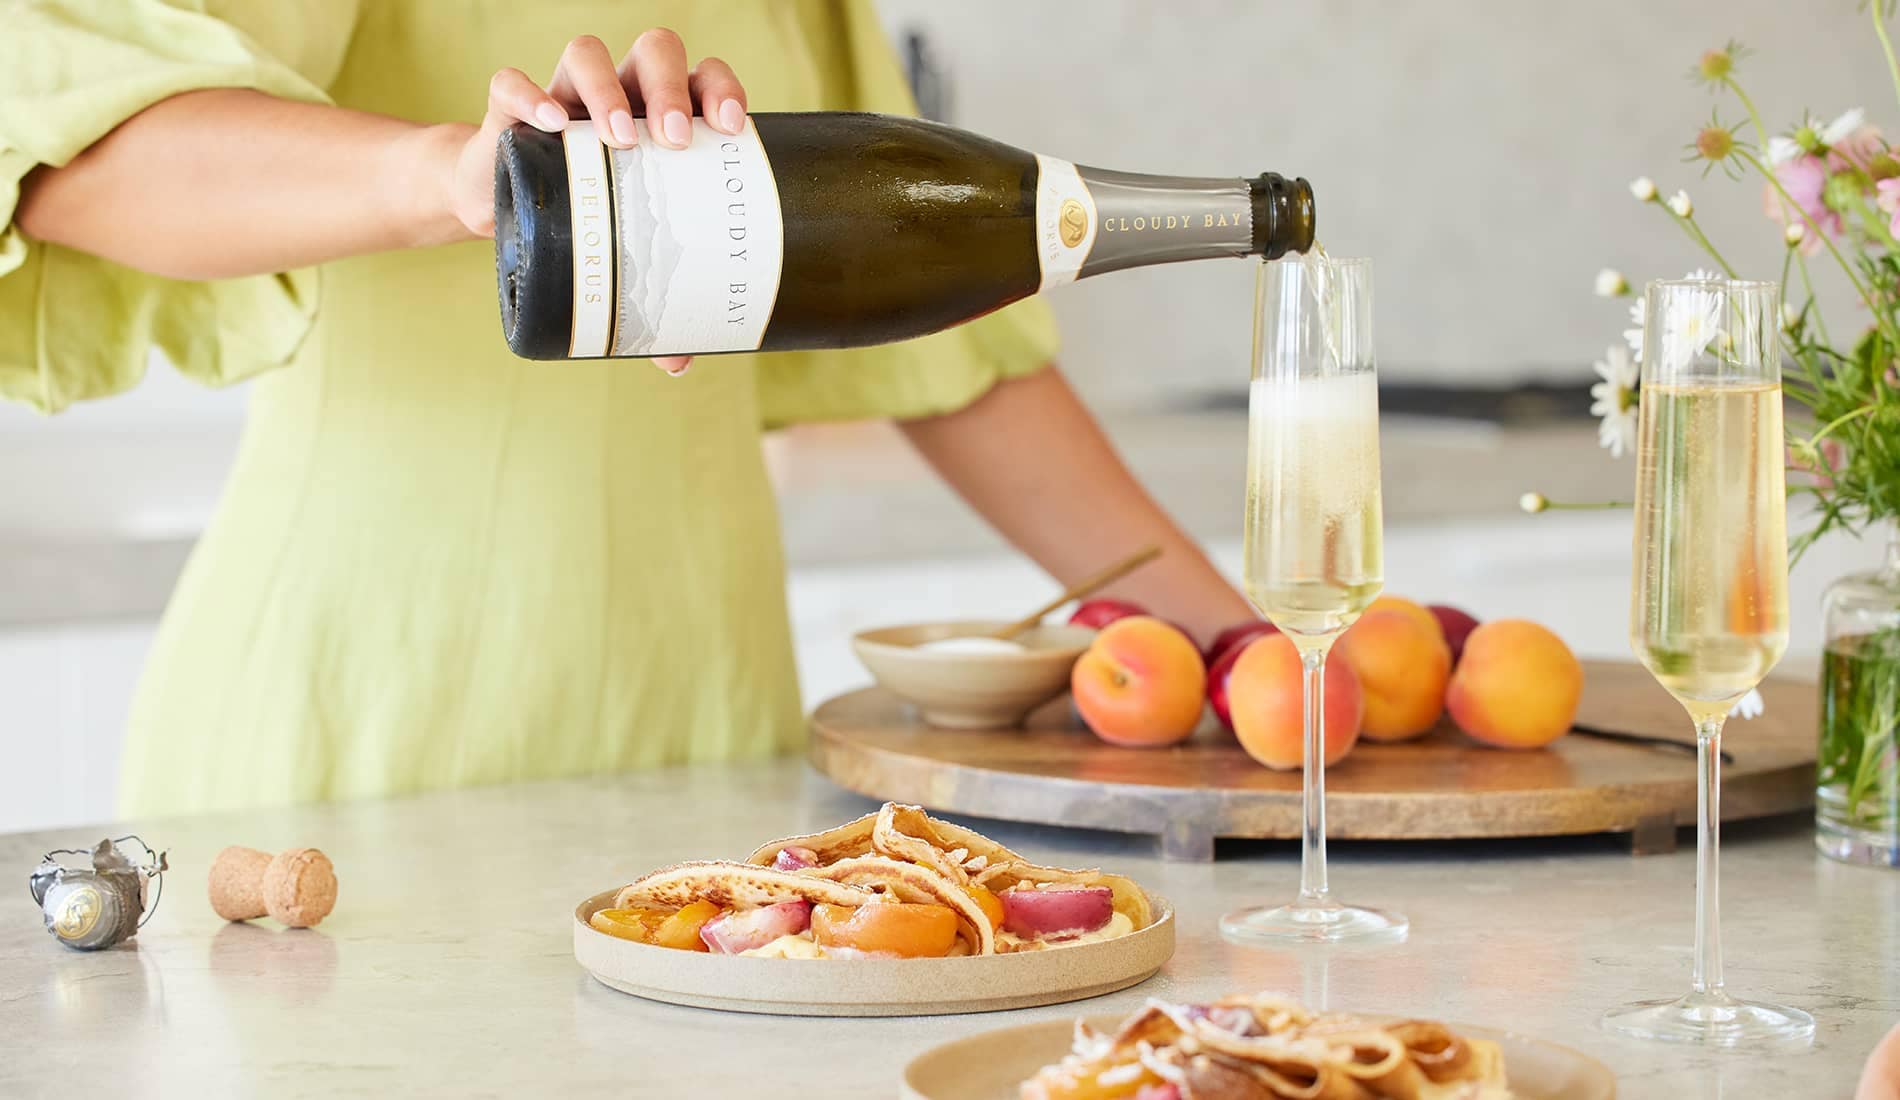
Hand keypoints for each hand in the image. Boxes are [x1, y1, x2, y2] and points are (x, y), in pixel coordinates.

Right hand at [450, 29, 747, 373]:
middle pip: (652, 53)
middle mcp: (618, 91)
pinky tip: (552, 123)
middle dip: (669, 86)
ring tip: (619, 136)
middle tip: (676, 138)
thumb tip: (682, 362)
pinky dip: (530, 95)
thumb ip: (656, 303)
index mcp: (660, 114)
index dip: (720, 88)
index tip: (731, 128)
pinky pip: (512, 82)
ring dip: (607, 86)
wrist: (502, 214)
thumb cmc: (582, 225)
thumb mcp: (621, 258)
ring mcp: (562, 90)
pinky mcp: (508, 106)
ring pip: (586, 52)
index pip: (702, 77)